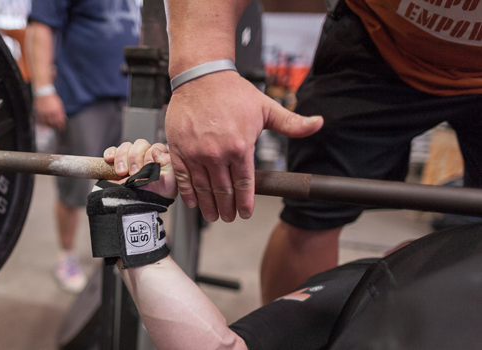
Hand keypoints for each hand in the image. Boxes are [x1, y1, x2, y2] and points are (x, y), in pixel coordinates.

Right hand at [34, 94, 65, 130]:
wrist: (43, 92)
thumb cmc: (52, 98)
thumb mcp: (59, 104)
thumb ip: (61, 112)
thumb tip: (64, 119)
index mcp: (57, 110)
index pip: (60, 121)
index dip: (61, 126)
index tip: (62, 128)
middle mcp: (51, 112)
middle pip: (54, 123)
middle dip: (56, 127)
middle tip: (57, 128)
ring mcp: (44, 113)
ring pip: (48, 123)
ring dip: (50, 126)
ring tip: (52, 127)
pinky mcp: (39, 113)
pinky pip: (41, 121)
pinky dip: (43, 124)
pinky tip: (45, 125)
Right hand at [104, 140, 177, 199]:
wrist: (131, 209)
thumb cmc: (151, 198)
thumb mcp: (168, 184)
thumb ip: (168, 164)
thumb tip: (156, 150)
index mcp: (160, 161)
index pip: (155, 146)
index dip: (150, 156)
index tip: (147, 169)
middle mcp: (145, 159)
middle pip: (140, 144)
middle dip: (135, 158)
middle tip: (134, 173)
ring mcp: (129, 161)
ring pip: (125, 146)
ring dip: (122, 158)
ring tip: (121, 173)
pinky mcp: (115, 164)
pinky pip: (112, 150)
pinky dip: (110, 153)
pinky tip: (110, 160)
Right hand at [165, 71, 322, 221]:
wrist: (201, 77)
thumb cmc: (232, 91)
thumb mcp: (266, 107)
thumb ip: (291, 122)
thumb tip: (317, 124)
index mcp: (240, 146)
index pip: (244, 184)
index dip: (245, 203)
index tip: (245, 212)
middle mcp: (216, 153)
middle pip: (223, 191)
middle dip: (227, 208)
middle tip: (228, 217)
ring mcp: (195, 153)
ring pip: (203, 189)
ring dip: (208, 206)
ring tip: (212, 215)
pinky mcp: (178, 150)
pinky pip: (183, 178)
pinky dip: (187, 193)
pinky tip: (193, 202)